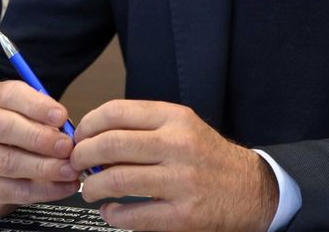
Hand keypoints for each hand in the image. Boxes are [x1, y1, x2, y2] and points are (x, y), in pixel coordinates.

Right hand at [0, 80, 81, 216]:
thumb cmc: (22, 134)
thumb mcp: (35, 117)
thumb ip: (50, 121)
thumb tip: (71, 135)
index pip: (9, 95)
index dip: (37, 106)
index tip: (62, 117)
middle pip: (3, 127)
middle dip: (39, 138)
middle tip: (67, 148)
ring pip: (5, 162)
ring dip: (42, 168)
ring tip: (68, 170)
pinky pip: (10, 190)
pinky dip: (41, 190)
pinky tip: (62, 187)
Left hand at [71, 100, 277, 230]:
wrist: (252, 190)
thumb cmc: (210, 159)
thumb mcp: (184, 128)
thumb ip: (145, 128)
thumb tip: (94, 136)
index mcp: (176, 119)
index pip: (117, 112)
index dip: (88, 124)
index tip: (79, 136)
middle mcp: (179, 146)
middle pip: (111, 144)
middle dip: (82, 155)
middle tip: (76, 164)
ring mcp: (182, 181)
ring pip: (117, 180)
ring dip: (92, 187)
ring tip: (90, 189)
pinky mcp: (184, 215)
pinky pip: (134, 215)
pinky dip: (113, 214)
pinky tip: (111, 211)